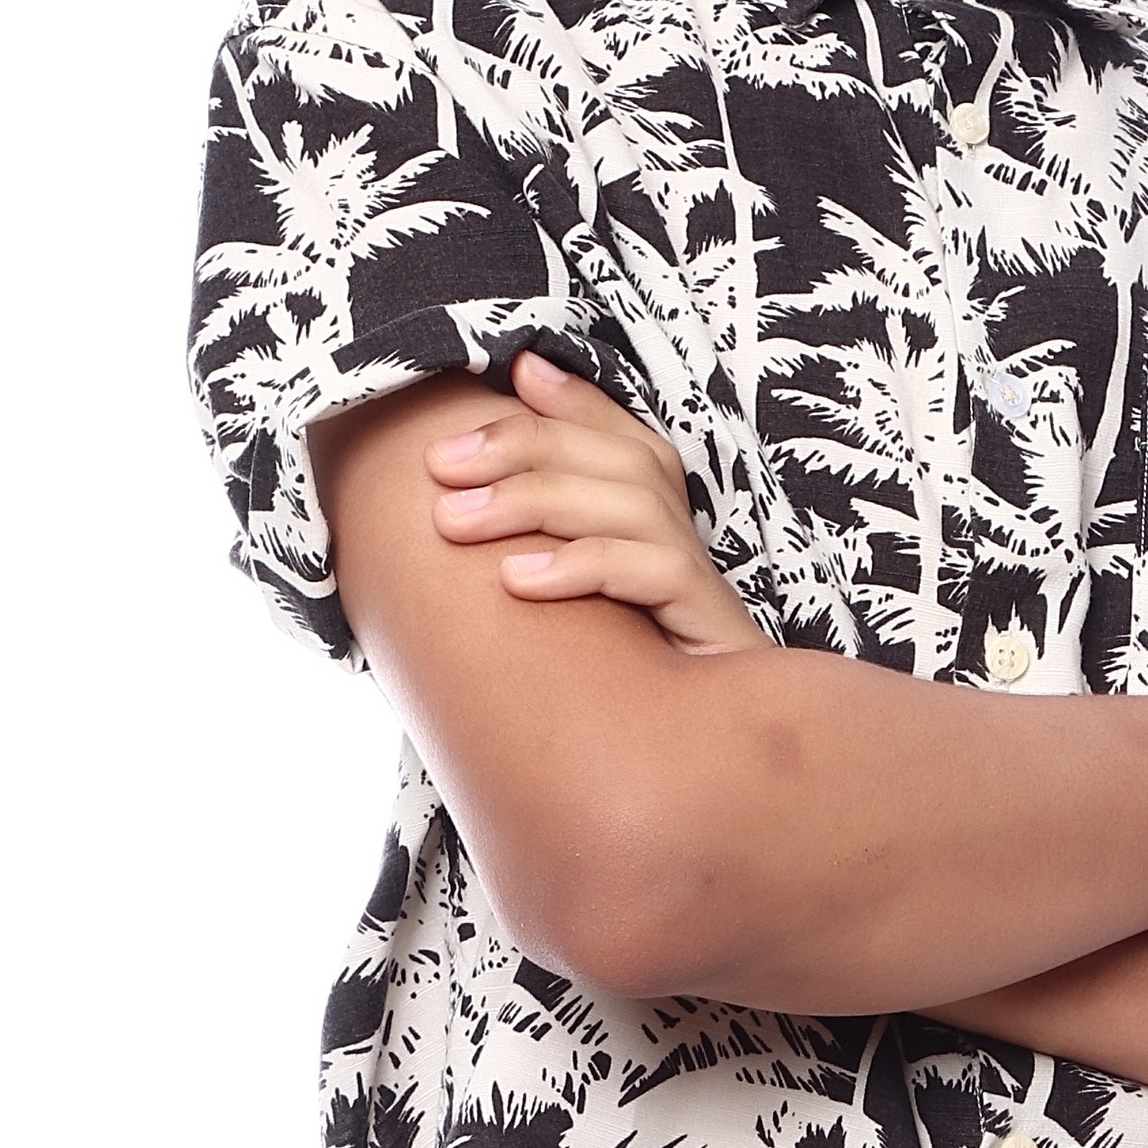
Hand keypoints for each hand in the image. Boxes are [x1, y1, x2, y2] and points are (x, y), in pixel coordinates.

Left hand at [425, 353, 763, 656]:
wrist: (688, 775)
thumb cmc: (610, 681)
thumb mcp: (558, 601)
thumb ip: (529, 534)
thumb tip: (478, 471)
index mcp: (654, 521)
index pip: (621, 433)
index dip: (569, 402)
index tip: (509, 371)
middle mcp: (684, 540)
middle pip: (621, 457)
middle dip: (524, 448)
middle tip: (438, 469)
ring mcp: (699, 584)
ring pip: (632, 503)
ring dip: (534, 502)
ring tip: (454, 524)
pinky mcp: (708, 628)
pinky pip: (655, 572)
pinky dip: (582, 566)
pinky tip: (518, 582)